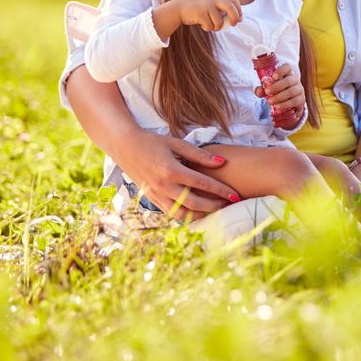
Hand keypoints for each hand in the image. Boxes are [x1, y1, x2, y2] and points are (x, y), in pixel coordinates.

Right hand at [113, 129, 240, 219]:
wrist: (126, 147)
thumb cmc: (154, 143)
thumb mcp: (177, 143)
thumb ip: (200, 154)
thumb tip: (222, 162)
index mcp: (171, 170)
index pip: (202, 184)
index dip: (221, 191)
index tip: (235, 195)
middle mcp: (163, 186)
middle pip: (195, 203)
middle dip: (215, 206)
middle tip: (231, 205)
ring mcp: (156, 195)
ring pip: (182, 214)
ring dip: (202, 215)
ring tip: (219, 212)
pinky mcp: (152, 200)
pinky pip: (171, 213)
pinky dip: (187, 217)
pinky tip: (200, 214)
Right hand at [177, 0, 242, 31]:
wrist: (180, 8)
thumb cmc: (199, 9)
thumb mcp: (212, 6)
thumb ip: (223, 10)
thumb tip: (237, 20)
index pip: (234, 1)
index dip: (239, 10)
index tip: (239, 19)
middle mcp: (213, 0)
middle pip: (230, 8)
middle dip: (235, 17)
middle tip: (233, 24)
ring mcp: (207, 6)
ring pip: (219, 22)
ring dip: (216, 27)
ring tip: (210, 25)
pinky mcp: (200, 14)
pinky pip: (210, 26)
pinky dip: (207, 28)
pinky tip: (202, 24)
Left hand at [254, 62, 303, 111]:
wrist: (288, 103)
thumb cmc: (276, 92)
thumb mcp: (268, 89)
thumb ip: (261, 89)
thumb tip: (259, 91)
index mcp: (286, 73)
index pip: (287, 67)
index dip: (281, 70)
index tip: (273, 77)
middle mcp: (295, 80)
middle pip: (289, 80)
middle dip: (276, 87)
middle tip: (267, 92)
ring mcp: (299, 89)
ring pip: (291, 91)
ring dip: (280, 97)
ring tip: (270, 101)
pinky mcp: (301, 99)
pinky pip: (295, 101)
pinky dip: (285, 104)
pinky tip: (277, 106)